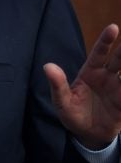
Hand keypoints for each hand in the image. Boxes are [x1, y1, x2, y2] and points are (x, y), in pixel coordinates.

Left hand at [44, 23, 120, 148]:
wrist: (86, 135)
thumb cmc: (72, 114)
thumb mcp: (61, 101)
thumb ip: (57, 84)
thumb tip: (48, 66)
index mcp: (90, 72)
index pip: (99, 53)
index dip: (106, 40)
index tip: (113, 27)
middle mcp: (107, 77)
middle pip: (119, 59)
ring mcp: (118, 89)